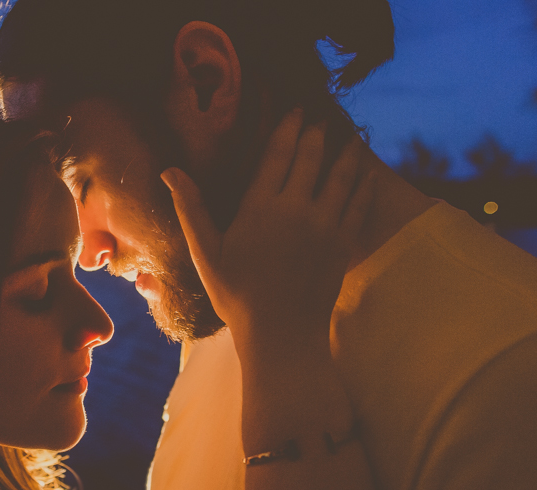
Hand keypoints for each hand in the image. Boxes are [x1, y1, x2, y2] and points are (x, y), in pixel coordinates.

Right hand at [161, 109, 374, 353]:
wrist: (281, 333)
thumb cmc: (236, 297)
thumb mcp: (205, 253)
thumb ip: (190, 209)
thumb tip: (170, 171)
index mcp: (261, 207)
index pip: (278, 154)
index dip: (288, 127)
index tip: (297, 109)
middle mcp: (296, 208)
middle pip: (311, 157)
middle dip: (317, 132)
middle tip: (321, 116)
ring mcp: (325, 224)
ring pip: (341, 174)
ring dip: (346, 151)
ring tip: (350, 136)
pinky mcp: (344, 243)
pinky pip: (359, 203)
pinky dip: (363, 183)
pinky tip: (366, 173)